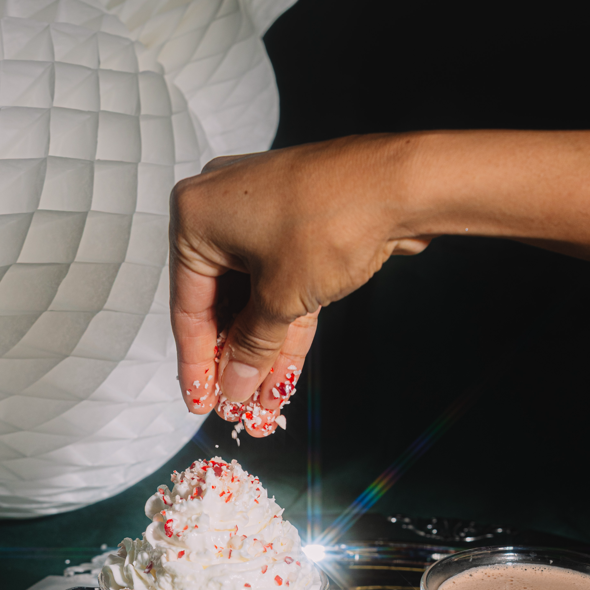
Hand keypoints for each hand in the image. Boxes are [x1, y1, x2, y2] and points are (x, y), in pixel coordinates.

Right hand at [169, 136, 431, 435]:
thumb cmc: (332, 217)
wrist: (402, 184)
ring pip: (254, 300)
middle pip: (220, 304)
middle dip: (233, 359)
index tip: (200, 399)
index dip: (195, 362)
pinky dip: (283, 328)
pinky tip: (281, 373)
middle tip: (232, 405)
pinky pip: (280, 288)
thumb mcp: (281, 298)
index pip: (187, 306)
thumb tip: (234, 382)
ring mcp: (262, 218)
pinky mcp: (297, 230)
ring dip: (260, 351)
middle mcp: (224, 210)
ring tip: (260, 400)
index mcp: (196, 215)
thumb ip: (252, 346)